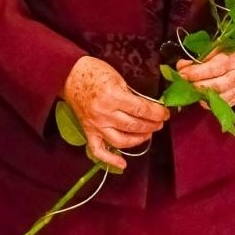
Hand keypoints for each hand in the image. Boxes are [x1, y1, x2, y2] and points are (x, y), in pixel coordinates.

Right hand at [63, 56, 169, 170]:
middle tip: (160, 123)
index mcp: (113, 96)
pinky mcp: (88, 131)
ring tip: (148, 133)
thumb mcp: (117, 78)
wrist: (70, 75)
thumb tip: (148, 107)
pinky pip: (98, 150)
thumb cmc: (95, 72)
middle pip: (134, 125)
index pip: (141, 109)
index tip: (165, 113)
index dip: (157, 113)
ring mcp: (96, 125)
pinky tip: (123, 163)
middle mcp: (104, 113)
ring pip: (121, 140)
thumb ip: (131, 94)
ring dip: (139, 139)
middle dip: (152, 125)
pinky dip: (110, 160)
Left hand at [176, 47, 234, 105]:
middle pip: (217, 85)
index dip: (196, 72)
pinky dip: (209, 103)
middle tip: (184, 83)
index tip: (183, 73)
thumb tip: (181, 66)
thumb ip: (198, 57)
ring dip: (202, 95)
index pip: (213, 68)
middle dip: (197, 85)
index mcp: (232, 58)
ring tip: (191, 90)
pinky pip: (221, 104)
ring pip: (220, 97)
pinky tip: (201, 97)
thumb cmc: (225, 54)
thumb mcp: (213, 49)